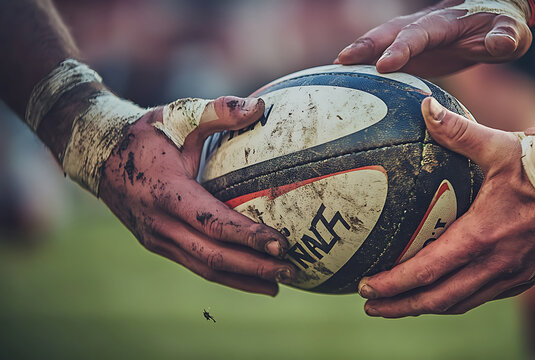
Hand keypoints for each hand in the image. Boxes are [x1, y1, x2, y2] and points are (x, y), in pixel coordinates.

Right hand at [99, 96, 295, 295]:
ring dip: (242, 279)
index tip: (281, 245)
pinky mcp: (159, 244)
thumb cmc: (145, 134)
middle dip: (254, 268)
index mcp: (168, 194)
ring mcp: (157, 239)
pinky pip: (196, 265)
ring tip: (278, 284)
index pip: (214, 223)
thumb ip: (218, 111)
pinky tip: (250, 278)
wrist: (97, 155)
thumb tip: (260, 107)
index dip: (248, 236)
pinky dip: (225, 275)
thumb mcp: (178, 116)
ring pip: (204, 267)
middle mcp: (160, 224)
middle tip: (290, 271)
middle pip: (213, 256)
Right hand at [336, 0, 531, 76]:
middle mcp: (423, 26)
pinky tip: (345, 77)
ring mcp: (413, 38)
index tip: (383, 65)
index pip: (419, 34)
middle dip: (365, 45)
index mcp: (445, 23)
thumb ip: (506, 37)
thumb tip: (500, 42)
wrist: (492, 20)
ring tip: (334, 69)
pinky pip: (383, 54)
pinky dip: (363, 63)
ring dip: (358, 53)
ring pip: (381, 41)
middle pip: (389, 32)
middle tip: (342, 61)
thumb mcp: (512, 34)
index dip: (400, 48)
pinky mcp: (410, 51)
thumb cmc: (502, 29)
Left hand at [357, 97, 534, 316]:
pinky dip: (454, 299)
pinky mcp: (525, 277)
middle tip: (370, 306)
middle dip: (400, 306)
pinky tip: (440, 292)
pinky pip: (482, 297)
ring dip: (426, 307)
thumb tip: (425, 106)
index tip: (365, 287)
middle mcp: (496, 265)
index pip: (428, 272)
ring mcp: (512, 276)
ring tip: (398, 306)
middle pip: (438, 300)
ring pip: (460, 303)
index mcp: (482, 237)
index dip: (394, 284)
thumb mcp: (497, 146)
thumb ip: (457, 130)